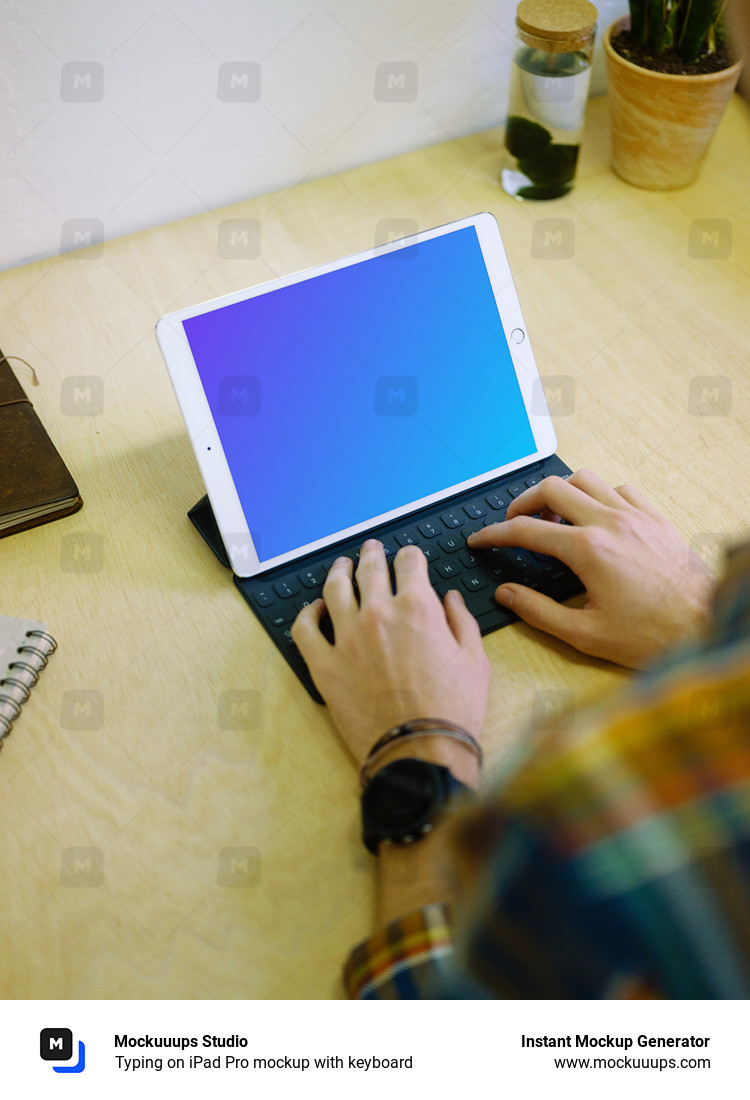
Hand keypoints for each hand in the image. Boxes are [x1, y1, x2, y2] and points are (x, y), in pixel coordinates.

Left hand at [291, 539, 490, 773]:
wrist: (421, 752)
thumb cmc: (453, 712)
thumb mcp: (475, 661)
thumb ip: (461, 622)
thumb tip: (451, 600)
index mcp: (418, 607)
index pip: (409, 563)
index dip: (410, 556)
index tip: (409, 558)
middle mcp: (379, 614)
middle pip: (370, 569)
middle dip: (373, 555)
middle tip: (371, 550)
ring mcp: (346, 638)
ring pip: (334, 589)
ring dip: (339, 572)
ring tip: (341, 566)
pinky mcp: (324, 665)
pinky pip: (305, 628)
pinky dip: (307, 613)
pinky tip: (313, 609)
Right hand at [467, 469, 713, 668]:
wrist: (705, 627)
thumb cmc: (651, 636)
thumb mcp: (584, 634)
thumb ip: (538, 611)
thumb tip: (506, 594)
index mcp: (588, 551)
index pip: (526, 530)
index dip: (495, 534)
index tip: (481, 539)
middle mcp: (611, 523)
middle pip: (552, 488)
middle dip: (522, 502)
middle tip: (512, 523)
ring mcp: (637, 516)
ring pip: (586, 479)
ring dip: (561, 493)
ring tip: (551, 518)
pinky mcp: (657, 519)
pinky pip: (621, 489)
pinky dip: (599, 497)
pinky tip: (595, 519)